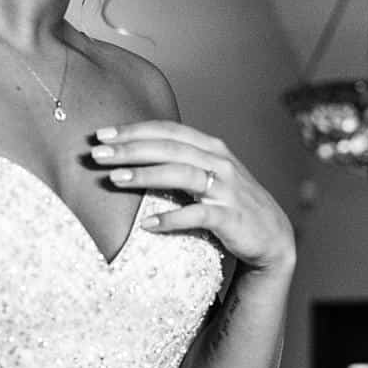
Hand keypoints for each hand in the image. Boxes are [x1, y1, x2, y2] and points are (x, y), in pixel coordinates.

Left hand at [92, 121, 295, 275]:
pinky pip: (198, 216)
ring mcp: (226, 189)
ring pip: (182, 174)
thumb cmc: (230, 204)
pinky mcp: (231, 217)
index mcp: (211, 147)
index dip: (135, 130)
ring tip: (115, 179)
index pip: (168, 130)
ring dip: (147, 175)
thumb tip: (132, 154)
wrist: (271, 237)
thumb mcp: (208, 175)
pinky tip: (147, 224)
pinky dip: (172, 219)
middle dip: (131, 149)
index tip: (101, 134)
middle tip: (97, 154)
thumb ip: (179, 161)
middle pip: (170, 148)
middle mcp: (220, 162)